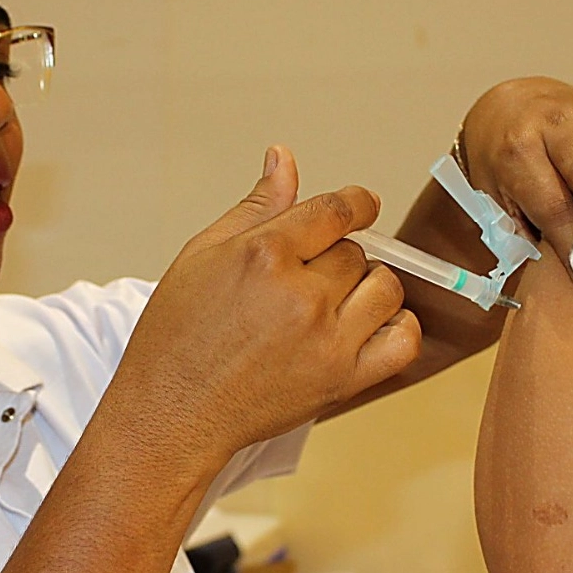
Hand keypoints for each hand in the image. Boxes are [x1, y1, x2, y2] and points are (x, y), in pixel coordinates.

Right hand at [105, 146, 421, 469]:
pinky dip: (397, 327)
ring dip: (366, 288)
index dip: (356, 203)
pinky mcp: (342, 380)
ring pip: (385, 288)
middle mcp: (301, 295)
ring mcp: (327, 340)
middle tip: (304, 278)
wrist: (170, 414)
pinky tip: (369, 325)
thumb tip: (284, 159)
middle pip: (355, 252)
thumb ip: (254, 207)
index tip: (360, 206)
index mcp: (265, 255)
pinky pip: (402, 341)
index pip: (336, 210)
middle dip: (335, 257)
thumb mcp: (202, 255)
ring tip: (332, 302)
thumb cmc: (177, 339)